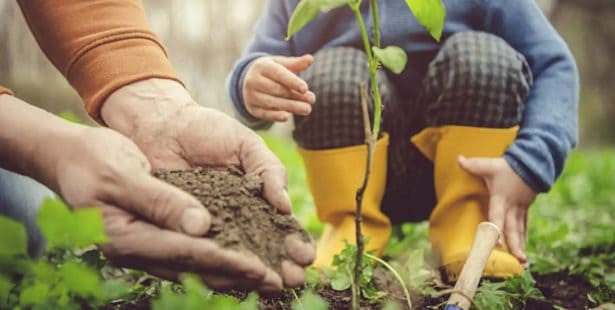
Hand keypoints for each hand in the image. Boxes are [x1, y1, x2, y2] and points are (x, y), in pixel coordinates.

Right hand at [51, 126, 283, 291]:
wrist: (68, 157)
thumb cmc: (92, 159)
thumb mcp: (123, 174)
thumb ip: (160, 201)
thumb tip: (201, 227)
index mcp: (127, 238)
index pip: (187, 253)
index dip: (228, 261)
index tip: (262, 269)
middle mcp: (137, 250)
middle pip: (197, 268)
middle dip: (240, 276)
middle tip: (278, 283)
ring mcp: (144, 247)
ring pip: (196, 265)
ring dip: (233, 272)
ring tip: (268, 278)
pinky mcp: (152, 238)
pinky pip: (190, 254)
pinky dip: (217, 258)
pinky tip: (241, 259)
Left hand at [101, 78, 314, 286]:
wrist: (161, 124)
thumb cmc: (207, 130)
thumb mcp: (246, 145)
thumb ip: (269, 171)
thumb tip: (286, 208)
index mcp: (256, 199)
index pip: (280, 227)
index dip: (294, 242)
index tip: (305, 255)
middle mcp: (234, 219)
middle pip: (262, 249)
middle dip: (280, 266)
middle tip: (293, 279)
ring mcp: (207, 228)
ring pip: (234, 256)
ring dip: (252, 272)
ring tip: (269, 284)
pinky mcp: (180, 231)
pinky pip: (198, 251)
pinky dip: (214, 264)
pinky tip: (230, 274)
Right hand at [242, 55, 315, 121]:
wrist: (248, 80)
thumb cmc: (270, 71)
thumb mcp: (280, 64)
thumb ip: (295, 63)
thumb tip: (310, 59)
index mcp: (262, 66)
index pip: (279, 74)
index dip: (292, 82)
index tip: (305, 88)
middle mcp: (253, 80)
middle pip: (277, 90)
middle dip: (295, 95)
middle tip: (312, 99)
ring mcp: (251, 95)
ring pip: (272, 102)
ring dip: (290, 106)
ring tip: (307, 109)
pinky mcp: (252, 108)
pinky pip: (264, 113)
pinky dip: (275, 116)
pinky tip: (286, 117)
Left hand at [458, 156, 536, 264]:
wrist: (533, 164)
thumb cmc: (508, 167)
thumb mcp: (490, 165)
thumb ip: (473, 165)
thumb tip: (458, 158)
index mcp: (501, 197)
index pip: (497, 215)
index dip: (497, 228)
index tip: (497, 243)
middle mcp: (512, 206)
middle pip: (512, 228)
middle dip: (515, 244)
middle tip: (517, 259)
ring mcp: (520, 209)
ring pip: (520, 230)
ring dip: (521, 245)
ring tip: (522, 262)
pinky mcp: (524, 210)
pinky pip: (524, 227)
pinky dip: (523, 239)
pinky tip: (522, 252)